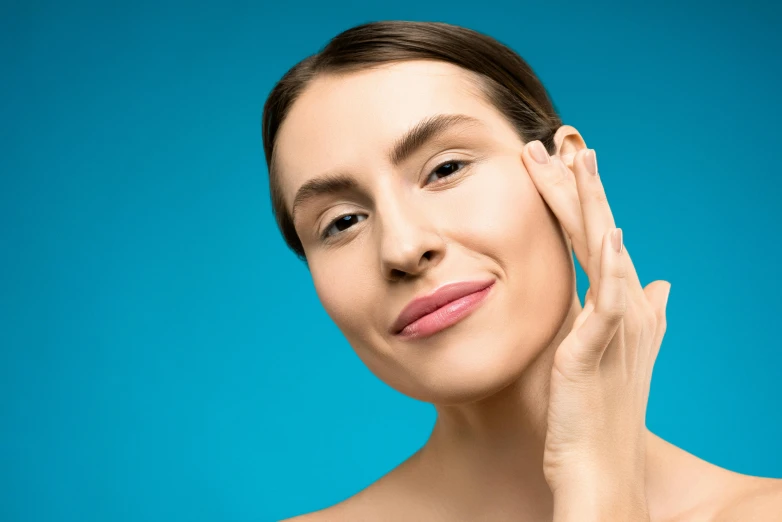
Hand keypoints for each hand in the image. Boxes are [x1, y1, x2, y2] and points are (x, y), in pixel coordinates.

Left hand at [522, 141, 670, 519]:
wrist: (596, 462)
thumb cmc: (595, 409)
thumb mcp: (612, 350)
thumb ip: (627, 313)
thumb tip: (661, 283)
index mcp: (615, 302)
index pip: (593, 236)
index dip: (576, 198)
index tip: (555, 161)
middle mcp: (624, 305)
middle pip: (597, 231)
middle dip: (577, 184)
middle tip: (560, 138)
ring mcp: (617, 323)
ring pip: (603, 249)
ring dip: (592, 204)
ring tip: (580, 159)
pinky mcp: (601, 346)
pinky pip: (609, 299)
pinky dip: (611, 266)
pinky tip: (607, 233)